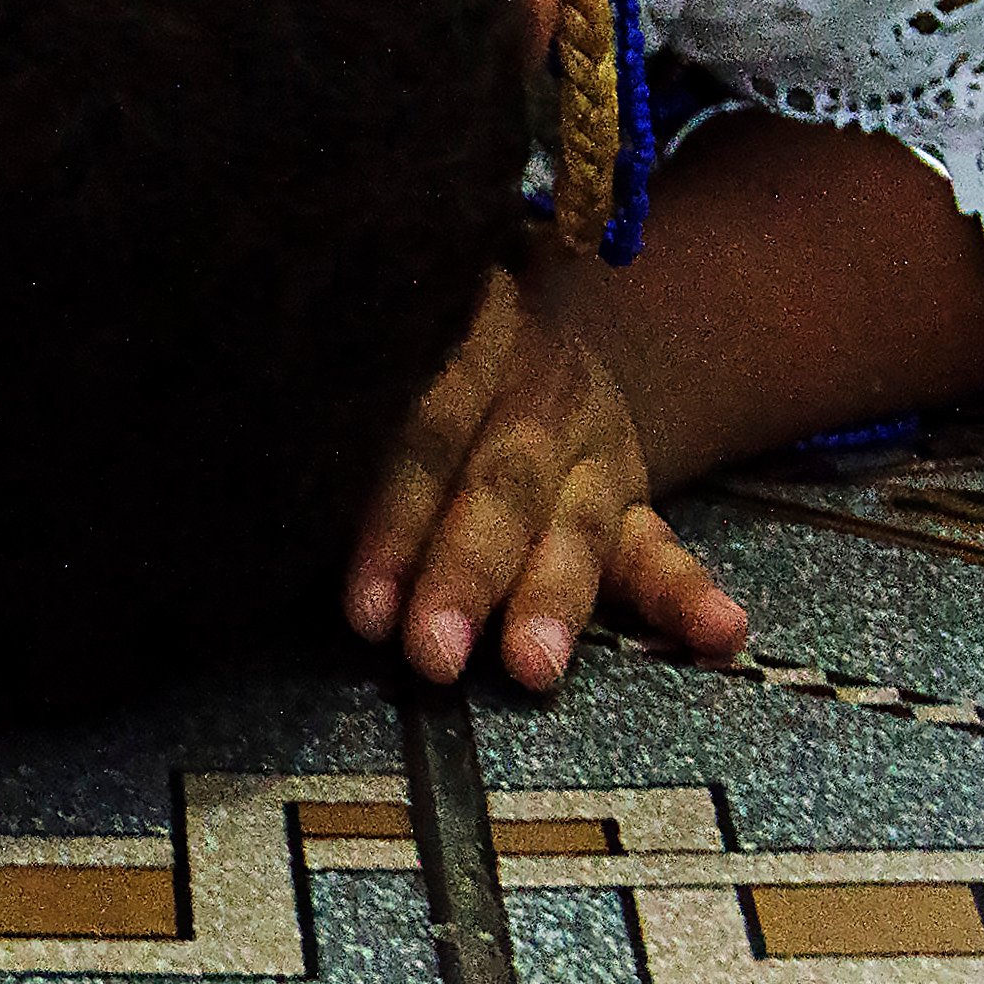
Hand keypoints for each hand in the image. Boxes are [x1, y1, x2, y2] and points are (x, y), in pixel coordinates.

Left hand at [347, 263, 748, 689]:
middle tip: (430, 653)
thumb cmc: (418, 354)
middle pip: (501, 485)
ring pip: (575, 523)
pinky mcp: (629, 491)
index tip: (362, 608)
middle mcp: (540, 384)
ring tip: (533, 667)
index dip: (393, 519)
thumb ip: (351, 414)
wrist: (531, 317)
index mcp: (470, 333)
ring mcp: (594, 441)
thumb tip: (259, 492)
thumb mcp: (389, 349)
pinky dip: (689, 594)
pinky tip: (724, 631)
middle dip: (464, 573)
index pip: (427, 429)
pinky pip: (661, 545)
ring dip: (551, 598)